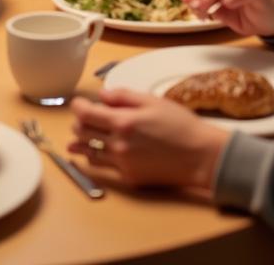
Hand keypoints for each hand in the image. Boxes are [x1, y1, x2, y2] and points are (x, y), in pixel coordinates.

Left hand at [68, 88, 228, 189]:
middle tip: (81, 118)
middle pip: (82, 133)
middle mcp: (118, 144)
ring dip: (80, 144)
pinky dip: (95, 159)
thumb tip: (102, 95)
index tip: (78, 103)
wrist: (199, 156)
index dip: (77, 106)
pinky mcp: (129, 177)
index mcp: (123, 122)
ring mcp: (122, 163)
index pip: (85, 114)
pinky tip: (93, 155)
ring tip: (74, 142)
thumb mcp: (152, 100)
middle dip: (78, 123)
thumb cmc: (179, 124)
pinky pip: (104, 167)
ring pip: (90, 153)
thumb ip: (123, 96)